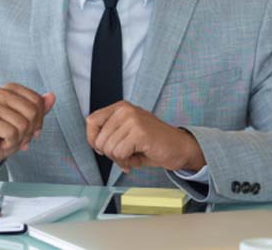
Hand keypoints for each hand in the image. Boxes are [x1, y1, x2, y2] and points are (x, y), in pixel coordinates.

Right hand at [0, 83, 55, 169]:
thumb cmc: (7, 133)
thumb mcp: (28, 121)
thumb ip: (40, 108)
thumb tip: (52, 96)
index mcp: (11, 88)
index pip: (38, 102)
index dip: (39, 121)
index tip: (29, 129)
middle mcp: (0, 92)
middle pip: (32, 112)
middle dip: (30, 131)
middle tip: (18, 136)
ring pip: (23, 124)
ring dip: (20, 138)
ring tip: (9, 139)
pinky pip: (12, 133)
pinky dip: (11, 143)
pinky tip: (2, 142)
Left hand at [85, 101, 205, 173]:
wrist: (180, 148)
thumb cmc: (153, 142)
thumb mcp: (127, 132)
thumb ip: (110, 133)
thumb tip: (93, 143)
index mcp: (120, 107)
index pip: (91, 121)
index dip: (93, 139)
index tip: (102, 148)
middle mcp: (125, 110)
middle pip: (99, 139)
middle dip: (110, 154)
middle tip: (125, 154)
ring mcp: (132, 120)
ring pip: (109, 148)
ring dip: (120, 159)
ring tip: (133, 156)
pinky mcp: (139, 132)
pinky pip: (120, 154)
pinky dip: (127, 162)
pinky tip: (137, 159)